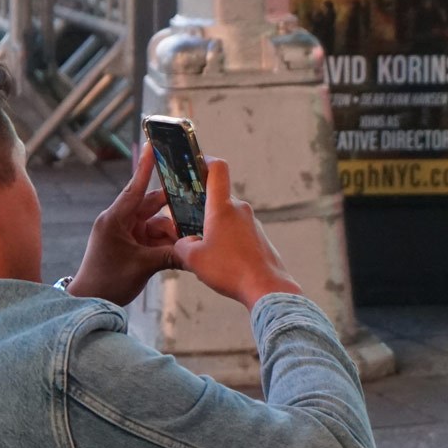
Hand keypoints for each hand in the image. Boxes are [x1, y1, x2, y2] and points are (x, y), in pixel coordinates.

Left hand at [67, 143, 182, 305]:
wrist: (89, 301)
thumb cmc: (107, 281)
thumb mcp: (142, 266)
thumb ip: (170, 255)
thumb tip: (196, 250)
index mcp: (115, 219)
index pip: (135, 188)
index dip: (146, 166)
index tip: (153, 145)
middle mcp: (121, 221)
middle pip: (152, 205)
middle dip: (173, 208)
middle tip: (196, 203)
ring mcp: (127, 233)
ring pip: (158, 223)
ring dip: (172, 232)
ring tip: (187, 242)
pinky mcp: (132, 244)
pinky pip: (156, 237)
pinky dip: (168, 243)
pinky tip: (181, 251)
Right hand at [170, 159, 302, 308]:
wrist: (266, 287)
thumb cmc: (230, 270)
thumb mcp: (194, 259)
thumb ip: (182, 245)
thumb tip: (184, 242)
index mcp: (222, 207)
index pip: (218, 169)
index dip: (205, 160)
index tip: (193, 163)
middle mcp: (240, 210)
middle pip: (216, 197)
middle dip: (199, 206)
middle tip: (181, 220)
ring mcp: (251, 223)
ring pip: (226, 216)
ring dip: (211, 226)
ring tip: (198, 246)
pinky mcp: (258, 237)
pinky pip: (236, 230)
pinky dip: (224, 238)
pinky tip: (218, 258)